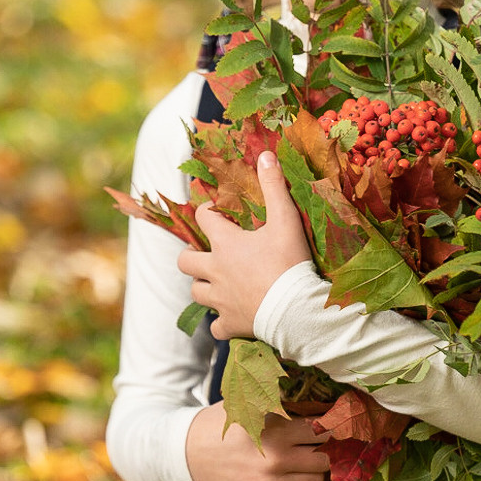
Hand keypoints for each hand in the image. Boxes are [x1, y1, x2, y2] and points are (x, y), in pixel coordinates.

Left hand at [178, 152, 311, 338]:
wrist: (296, 310)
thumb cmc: (290, 263)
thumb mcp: (286, 220)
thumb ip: (274, 186)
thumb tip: (265, 154)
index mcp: (225, 244)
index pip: (204, 219)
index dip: (208, 212)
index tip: (217, 212)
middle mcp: (214, 271)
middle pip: (185, 261)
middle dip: (191, 255)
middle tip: (204, 254)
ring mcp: (220, 300)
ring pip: (196, 292)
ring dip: (202, 286)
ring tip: (216, 284)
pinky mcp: (230, 324)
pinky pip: (215, 327)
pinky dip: (220, 322)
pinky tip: (230, 317)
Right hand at [185, 403, 329, 480]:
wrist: (186, 454)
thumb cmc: (220, 425)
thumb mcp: (247, 404)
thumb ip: (279, 401)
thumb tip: (313, 395)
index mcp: (275, 431)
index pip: (321, 431)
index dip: (331, 427)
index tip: (334, 427)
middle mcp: (276, 460)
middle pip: (324, 459)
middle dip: (324, 451)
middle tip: (319, 447)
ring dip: (315, 473)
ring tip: (306, 464)